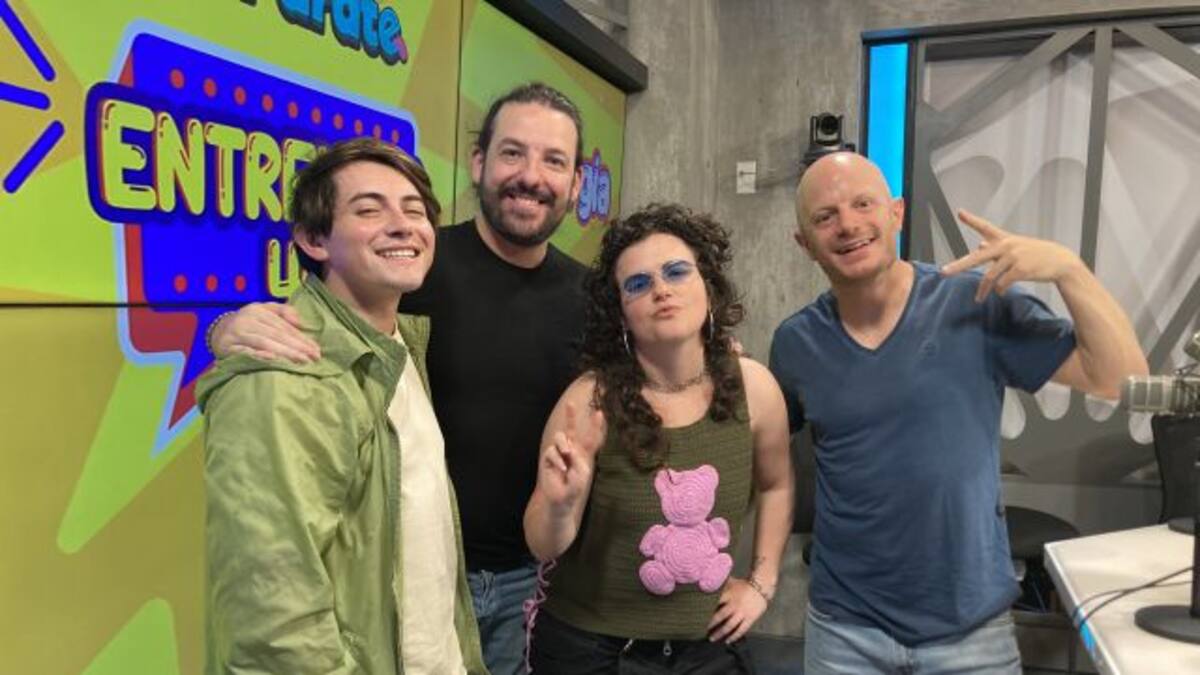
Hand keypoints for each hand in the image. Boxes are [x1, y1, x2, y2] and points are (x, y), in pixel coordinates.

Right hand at [212, 303, 319, 362]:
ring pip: (264, 343)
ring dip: (284, 353)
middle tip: (314, 358)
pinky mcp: (227, 347)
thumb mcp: (264, 311)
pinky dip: (259, 356)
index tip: (316, 350)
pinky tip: (274, 360)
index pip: (284, 327)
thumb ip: (283, 312)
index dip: (301, 338)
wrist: (217, 331)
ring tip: (301, 361)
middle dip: (297, 347)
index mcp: (259, 310)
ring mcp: (236, 333)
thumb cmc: (249, 323)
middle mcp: (247, 320)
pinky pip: (245, 352)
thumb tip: (299, 321)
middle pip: (277, 334)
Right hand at [536, 402, 604, 512]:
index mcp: (583, 453)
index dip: (595, 426)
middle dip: (571, 416)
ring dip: (563, 444)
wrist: (561, 498)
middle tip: (571, 403)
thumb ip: (577, 457)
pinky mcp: (549, 458)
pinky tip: (561, 468)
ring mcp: (559, 453)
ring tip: (567, 453)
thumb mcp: (582, 471)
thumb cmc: (575, 487)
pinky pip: (552, 451)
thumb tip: (566, 446)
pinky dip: (557, 459)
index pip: (590, 438)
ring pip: (559, 437)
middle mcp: (570, 450)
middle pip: (570, 429)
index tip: (599, 413)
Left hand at [707, 577, 768, 642]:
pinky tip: (728, 641)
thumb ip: (719, 584)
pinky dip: (734, 636)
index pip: (714, 603)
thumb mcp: (730, 582)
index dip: (706, 609)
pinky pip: (741, 630)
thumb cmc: (744, 585)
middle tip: (702, 629)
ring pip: (729, 625)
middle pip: (720, 616)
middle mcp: (734, 605)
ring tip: (712, 638)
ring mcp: (742, 613)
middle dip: (710, 624)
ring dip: (720, 633)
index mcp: (729, 595)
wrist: (761, 587)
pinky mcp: (750, 619)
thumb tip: (706, 582)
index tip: (698, 615)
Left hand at [941, 209, 1082, 302]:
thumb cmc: (1035, 255)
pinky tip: (1001, 292)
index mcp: (1004, 239)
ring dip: (983, 290)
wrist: (1060, 262)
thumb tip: (977, 246)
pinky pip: (1002, 284)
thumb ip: (995, 248)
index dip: (971, 219)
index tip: (959, 212)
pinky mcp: (1021, 270)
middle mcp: (1006, 246)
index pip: (985, 226)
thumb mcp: (1015, 248)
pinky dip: (999, 290)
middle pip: (977, 258)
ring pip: (989, 277)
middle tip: (944, 272)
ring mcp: (1013, 257)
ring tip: (979, 298)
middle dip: (959, 266)